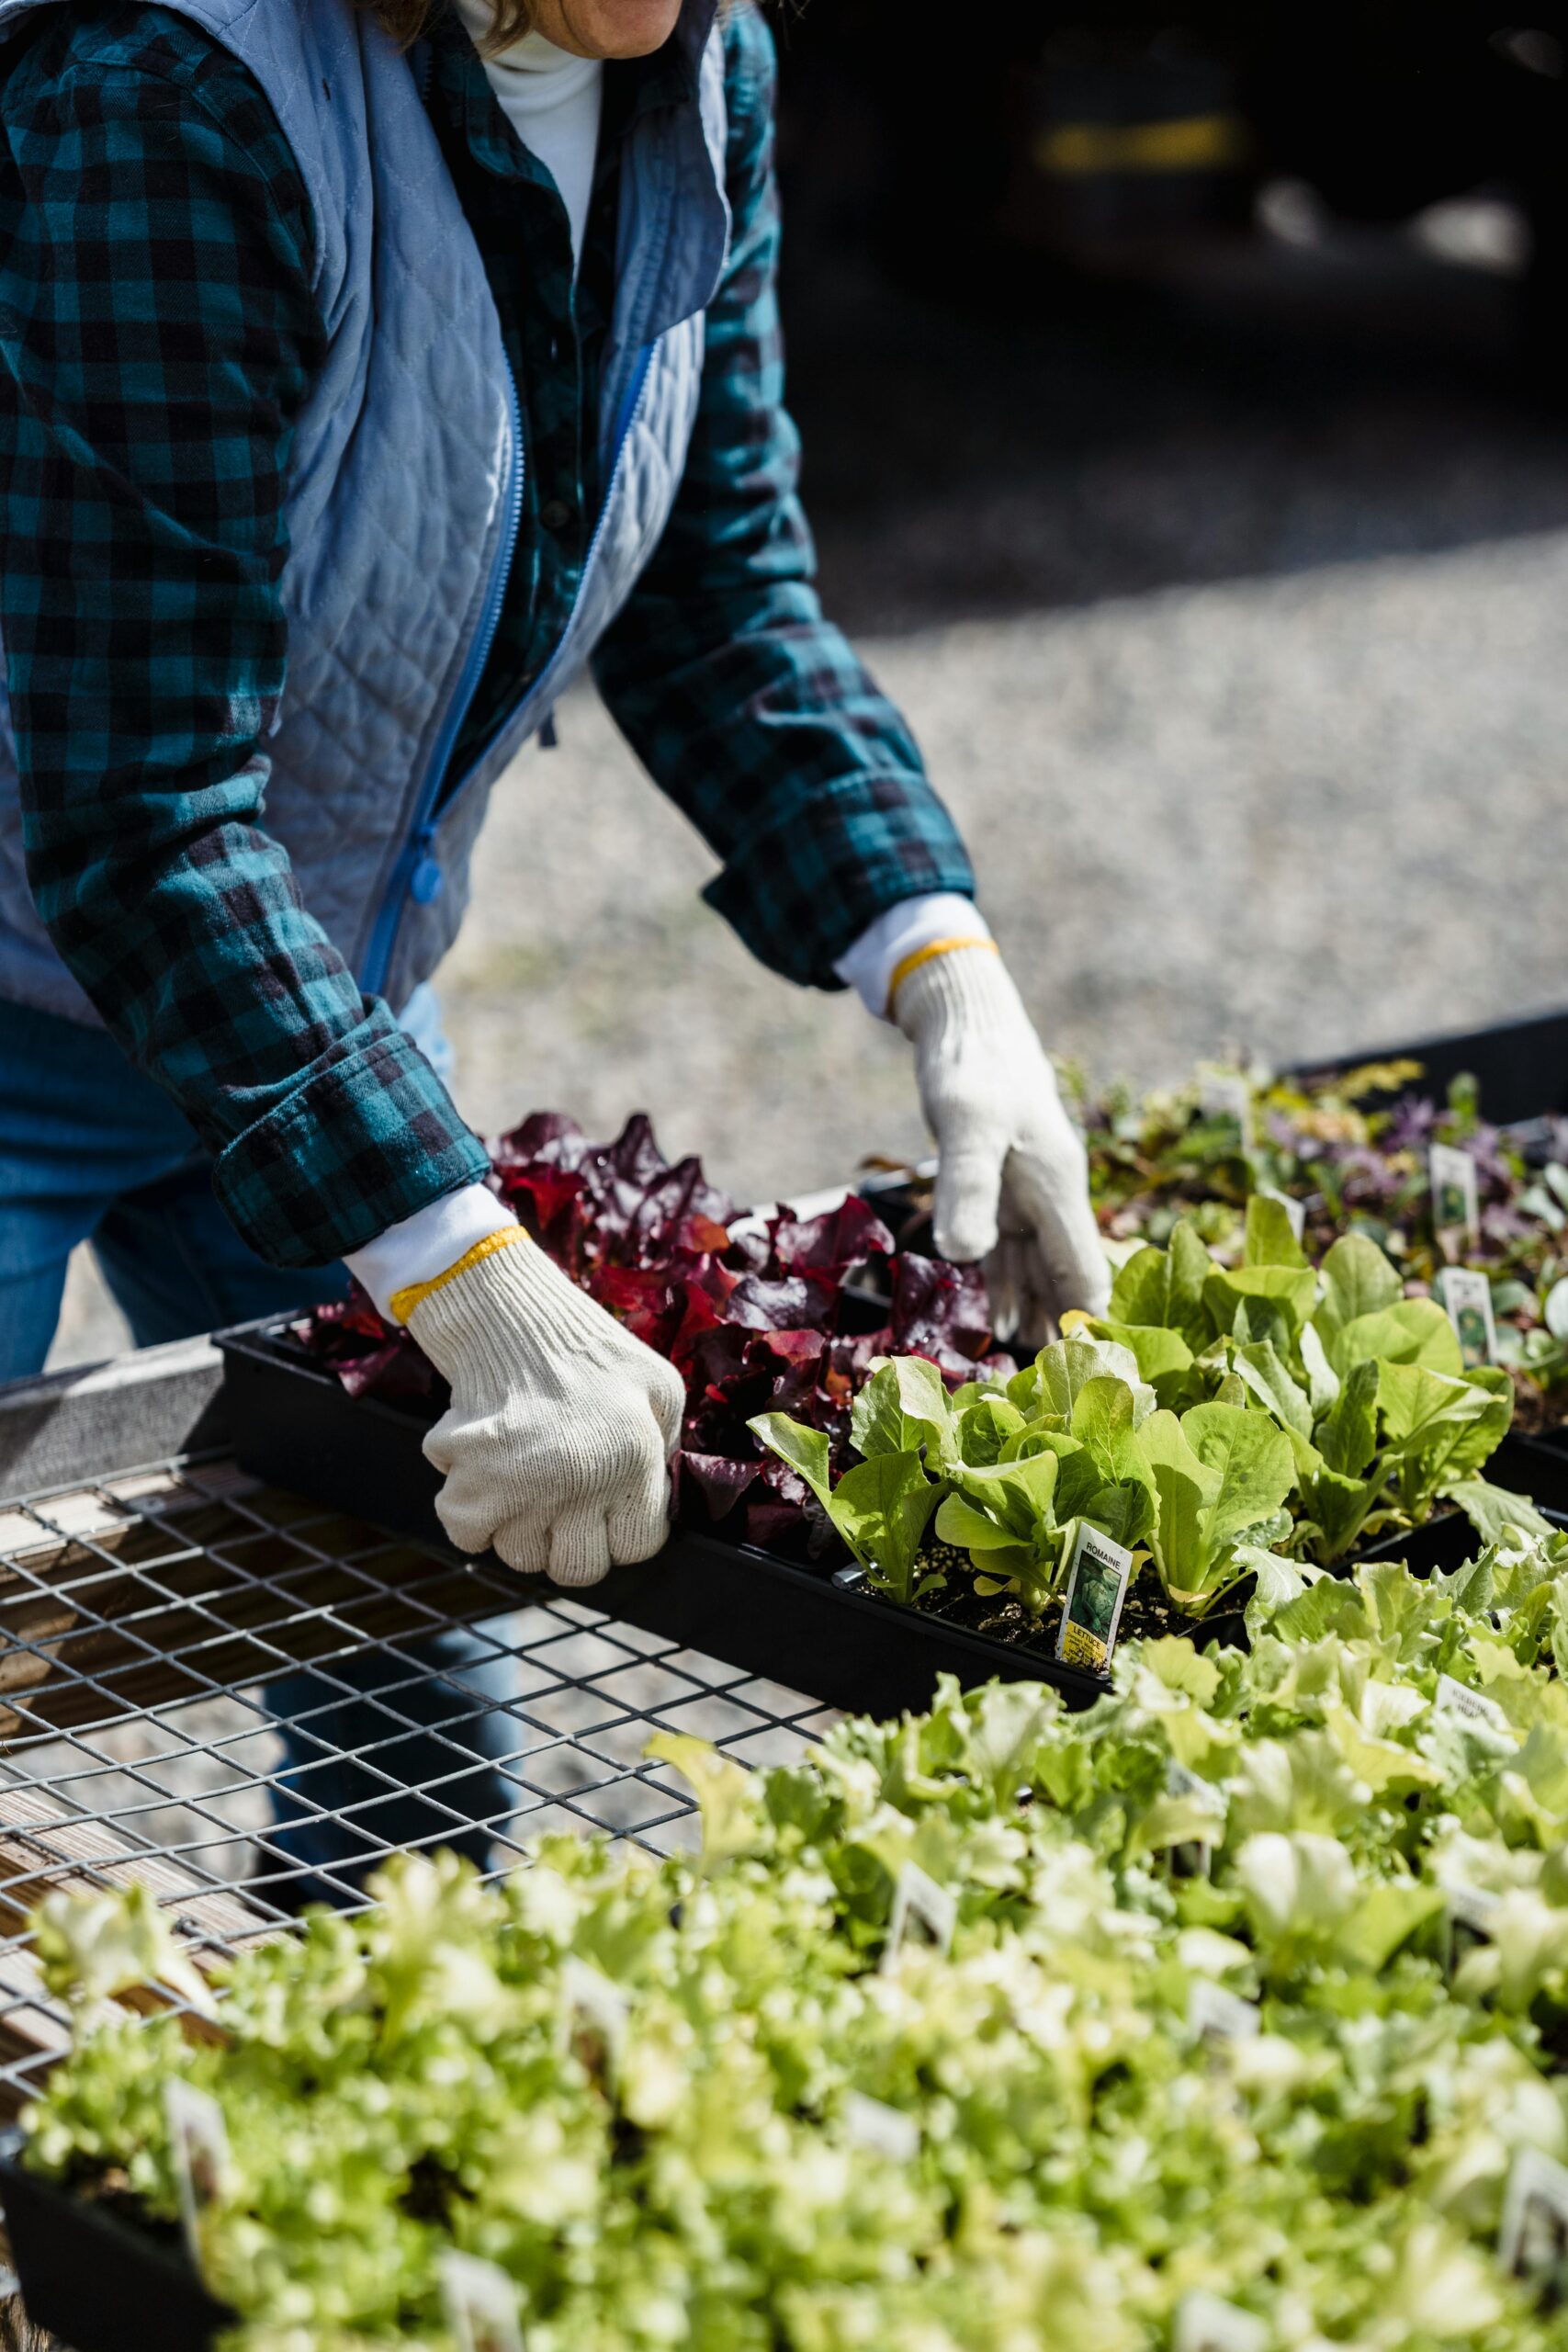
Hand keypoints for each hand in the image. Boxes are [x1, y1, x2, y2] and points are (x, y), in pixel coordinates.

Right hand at [403, 1231, 684, 1585]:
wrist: (511, 1314)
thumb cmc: (590, 1350)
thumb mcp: (658, 1385)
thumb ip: (666, 1445)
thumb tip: (659, 1492)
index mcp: (634, 1462)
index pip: (637, 1548)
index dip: (621, 1531)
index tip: (605, 1509)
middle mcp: (583, 1484)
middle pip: (578, 1569)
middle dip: (569, 1542)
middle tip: (559, 1501)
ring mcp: (524, 1489)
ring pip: (520, 1554)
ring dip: (517, 1523)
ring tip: (521, 1473)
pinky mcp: (469, 1485)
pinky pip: (466, 1535)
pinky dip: (468, 1511)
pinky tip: (481, 1471)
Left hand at [893, 944, 1108, 1339]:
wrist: (966, 1020)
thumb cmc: (971, 1069)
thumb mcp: (964, 1126)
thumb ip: (966, 1189)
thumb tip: (966, 1256)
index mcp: (1058, 1189)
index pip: (1086, 1273)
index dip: (1089, 1325)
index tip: (1086, 1377)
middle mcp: (1051, 1196)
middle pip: (1067, 1279)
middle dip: (1064, 1333)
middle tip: (1057, 1397)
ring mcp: (1027, 1192)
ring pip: (1039, 1268)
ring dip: (1035, 1314)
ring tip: (1030, 1371)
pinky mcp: (1000, 1185)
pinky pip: (1011, 1249)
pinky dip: (1008, 1285)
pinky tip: (1000, 1319)